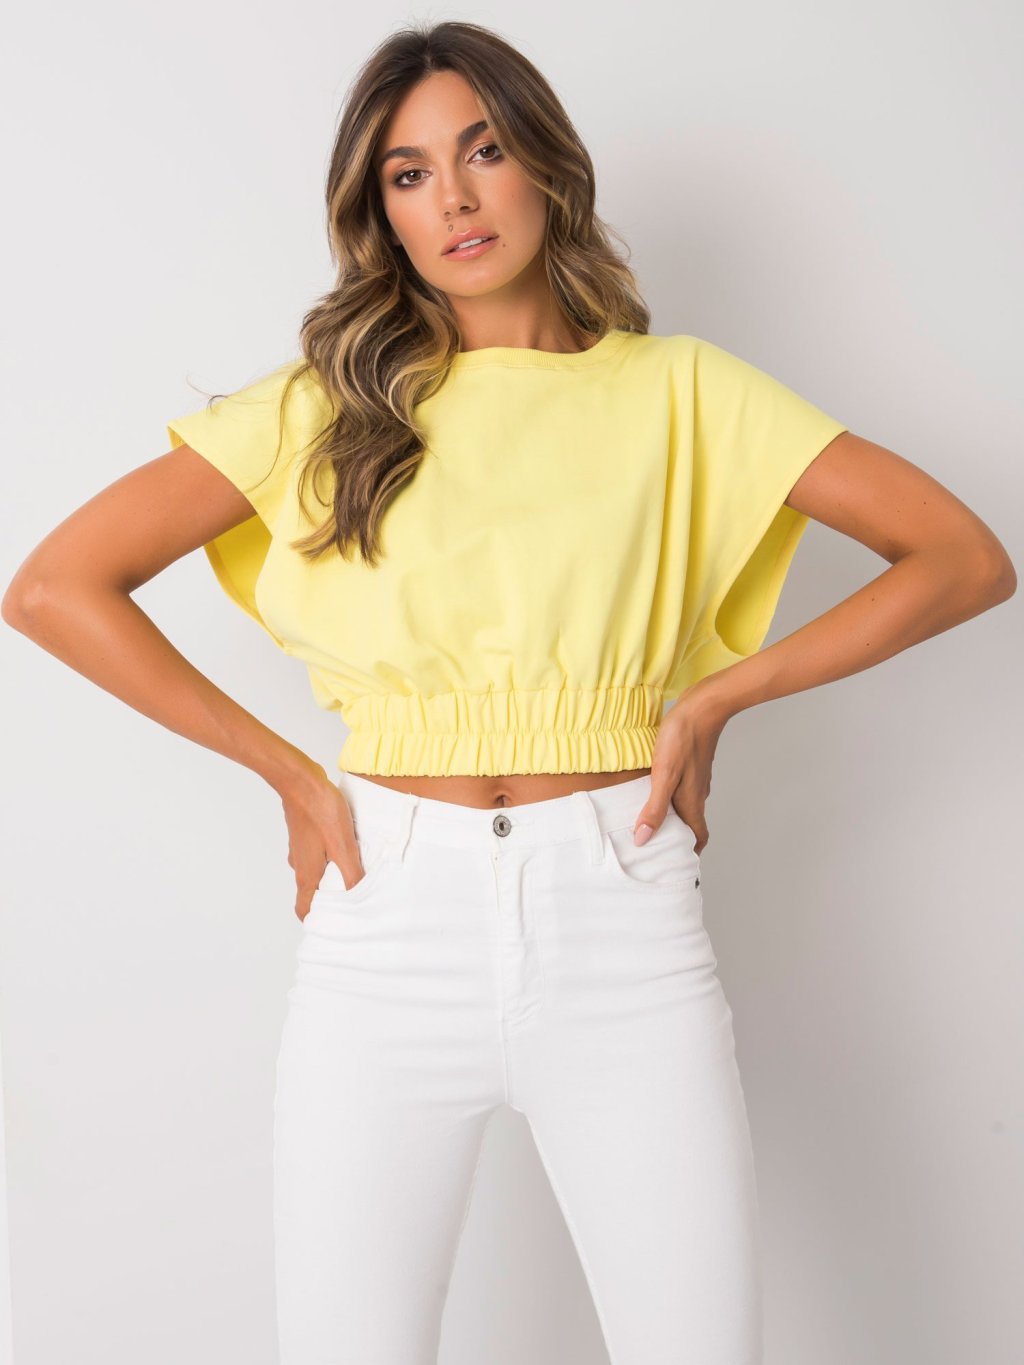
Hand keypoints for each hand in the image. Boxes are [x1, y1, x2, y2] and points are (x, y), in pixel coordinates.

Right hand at [277, 762, 366, 921]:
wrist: (299, 779)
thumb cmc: (319, 811)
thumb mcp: (343, 846)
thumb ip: (351, 874)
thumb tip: (359, 898)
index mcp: (306, 874)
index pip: (304, 908)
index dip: (317, 919)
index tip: (335, 922)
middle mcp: (299, 864)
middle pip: (312, 891)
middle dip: (331, 897)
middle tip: (353, 896)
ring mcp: (300, 847)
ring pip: (315, 870)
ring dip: (332, 875)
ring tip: (355, 870)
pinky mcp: (305, 832)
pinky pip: (318, 852)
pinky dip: (331, 856)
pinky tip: (347, 846)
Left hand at [632, 684, 729, 854]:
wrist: (703, 706)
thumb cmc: (683, 738)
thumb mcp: (664, 775)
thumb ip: (654, 808)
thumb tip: (643, 839)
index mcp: (692, 801)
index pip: (698, 835)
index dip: (690, 851)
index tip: (676, 861)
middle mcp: (697, 793)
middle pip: (690, 822)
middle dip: (676, 836)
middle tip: (654, 844)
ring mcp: (695, 777)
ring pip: (685, 804)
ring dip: (670, 815)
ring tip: (647, 819)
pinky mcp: (690, 763)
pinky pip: (680, 787)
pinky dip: (668, 795)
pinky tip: (651, 788)